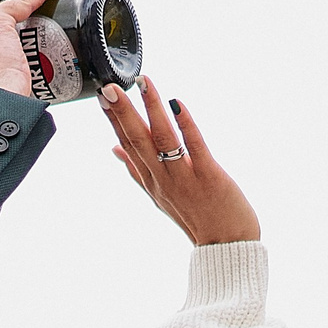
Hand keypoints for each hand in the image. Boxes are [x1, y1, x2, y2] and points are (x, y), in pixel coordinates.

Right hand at [102, 76, 261, 244]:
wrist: (227, 245)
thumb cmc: (196, 215)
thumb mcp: (159, 194)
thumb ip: (136, 169)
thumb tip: (114, 149)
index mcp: (150, 180)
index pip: (126, 144)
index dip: (113, 119)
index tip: (101, 94)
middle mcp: (162, 178)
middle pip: (138, 140)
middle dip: (123, 112)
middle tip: (109, 87)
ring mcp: (185, 178)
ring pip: (163, 140)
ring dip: (153, 110)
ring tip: (144, 83)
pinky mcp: (209, 177)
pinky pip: (195, 147)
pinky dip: (186, 126)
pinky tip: (178, 105)